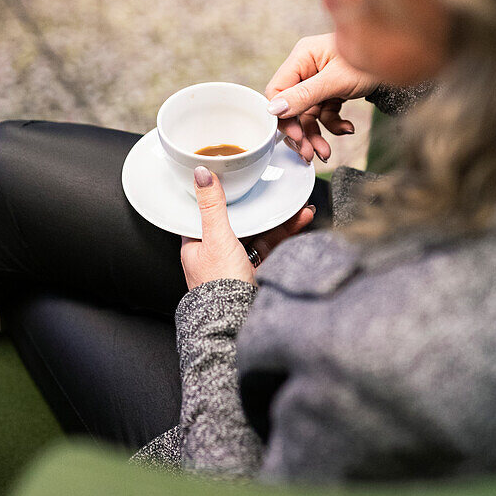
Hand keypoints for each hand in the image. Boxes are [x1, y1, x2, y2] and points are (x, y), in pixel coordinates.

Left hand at [181, 167, 315, 289]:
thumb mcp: (215, 238)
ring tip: (299, 205)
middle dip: (261, 205)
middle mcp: (214, 253)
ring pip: (258, 232)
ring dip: (279, 218)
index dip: (225, 194)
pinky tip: (300, 222)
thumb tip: (201, 174)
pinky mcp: (255, 271)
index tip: (240, 179)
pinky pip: (271, 246)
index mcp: (196, 244)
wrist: (236, 321)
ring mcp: (235, 262)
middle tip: (277, 190)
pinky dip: (285, 234)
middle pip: (238, 220)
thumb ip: (212, 206)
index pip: (208, 211)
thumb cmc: (218, 286)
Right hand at [265, 33, 378, 162]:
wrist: (399, 62)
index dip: (281, 115)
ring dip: (315, 135)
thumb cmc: (371, 60)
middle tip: (308, 152)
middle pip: (292, 106)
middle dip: (301, 131)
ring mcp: (319, 81)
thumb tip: (275, 109)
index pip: (277, 89)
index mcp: (302, 57)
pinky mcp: (331, 92)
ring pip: (308, 115)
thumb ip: (304, 95)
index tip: (293, 135)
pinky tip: (347, 129)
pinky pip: (325, 114)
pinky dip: (333, 125)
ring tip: (324, 153)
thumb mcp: (336, 80)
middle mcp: (307, 68)